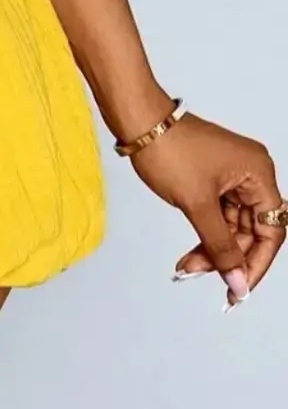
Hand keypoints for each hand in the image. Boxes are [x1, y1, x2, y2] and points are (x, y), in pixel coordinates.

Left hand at [129, 112, 282, 306]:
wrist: (138, 121)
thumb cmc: (168, 148)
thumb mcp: (197, 204)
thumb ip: (220, 245)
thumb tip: (236, 279)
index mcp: (258, 173)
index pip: (271, 230)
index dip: (256, 263)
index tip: (239, 287)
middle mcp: (251, 173)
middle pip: (251, 231)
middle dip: (227, 256)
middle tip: (203, 275)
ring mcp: (231, 176)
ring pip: (232, 226)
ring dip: (212, 248)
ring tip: (188, 266)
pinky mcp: (212, 178)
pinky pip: (217, 215)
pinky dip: (205, 234)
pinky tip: (191, 253)